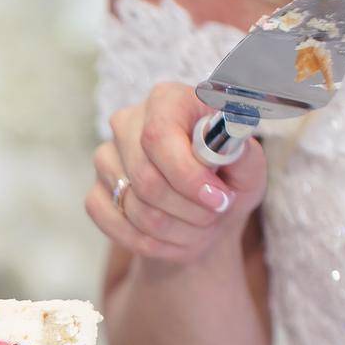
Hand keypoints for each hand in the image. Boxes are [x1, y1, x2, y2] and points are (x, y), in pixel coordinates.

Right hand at [86, 82, 268, 261]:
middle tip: (214, 216)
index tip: (218, 199)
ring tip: (200, 228)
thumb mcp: (248, 169)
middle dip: (188, 209)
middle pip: (146, 178)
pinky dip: (151, 243)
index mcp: (167, 101)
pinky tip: (174, 239)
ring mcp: (106, 159)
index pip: (158, 136)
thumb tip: (230, 147)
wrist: (204, 214)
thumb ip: (244, 156)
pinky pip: (116, 226)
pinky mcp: (96, 193)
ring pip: (135, 208)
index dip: (188, 175)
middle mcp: (128, 123)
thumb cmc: (227, 182)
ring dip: (176, 231)